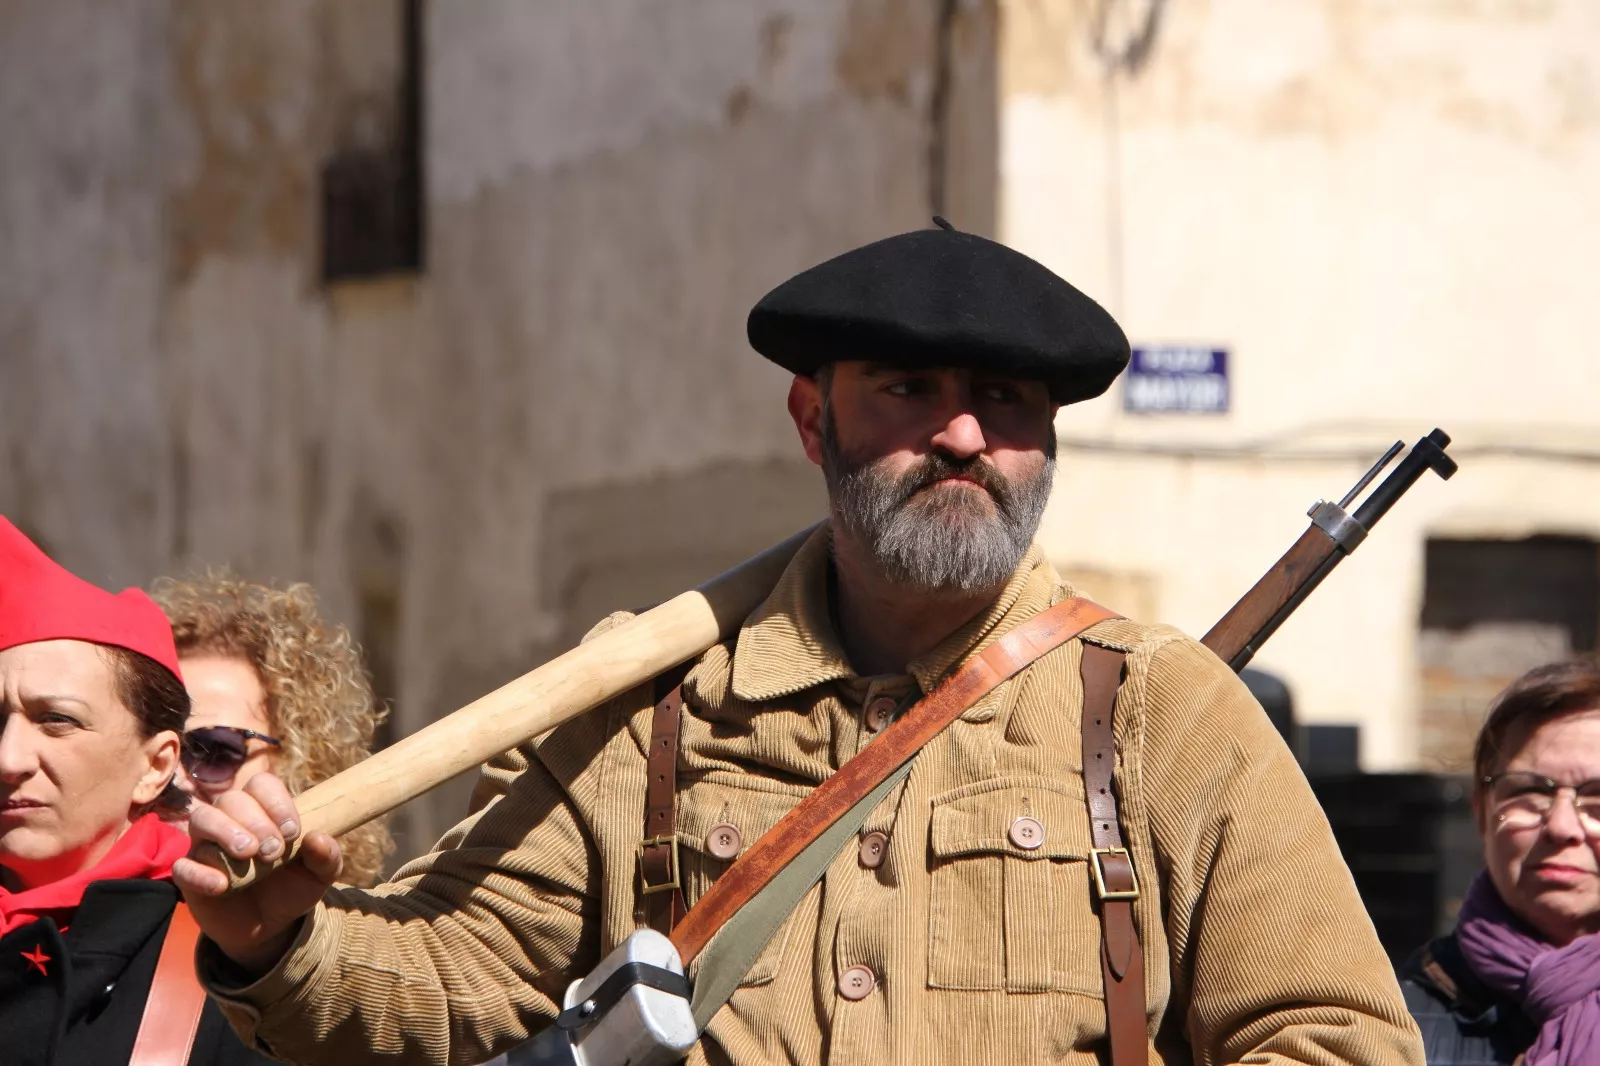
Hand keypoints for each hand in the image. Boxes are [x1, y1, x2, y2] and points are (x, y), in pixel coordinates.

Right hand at [172, 773, 342, 975]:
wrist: (269, 927)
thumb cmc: (292, 888)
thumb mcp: (319, 874)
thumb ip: (327, 855)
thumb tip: (319, 837)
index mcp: (263, 811)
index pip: (261, 784)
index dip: (276, 801)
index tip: (293, 831)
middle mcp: (231, 821)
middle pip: (231, 798)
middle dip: (256, 820)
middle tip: (274, 851)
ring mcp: (207, 846)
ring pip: (202, 819)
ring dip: (226, 831)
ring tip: (248, 854)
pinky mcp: (190, 876)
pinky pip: (183, 866)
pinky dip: (200, 872)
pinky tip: (222, 884)